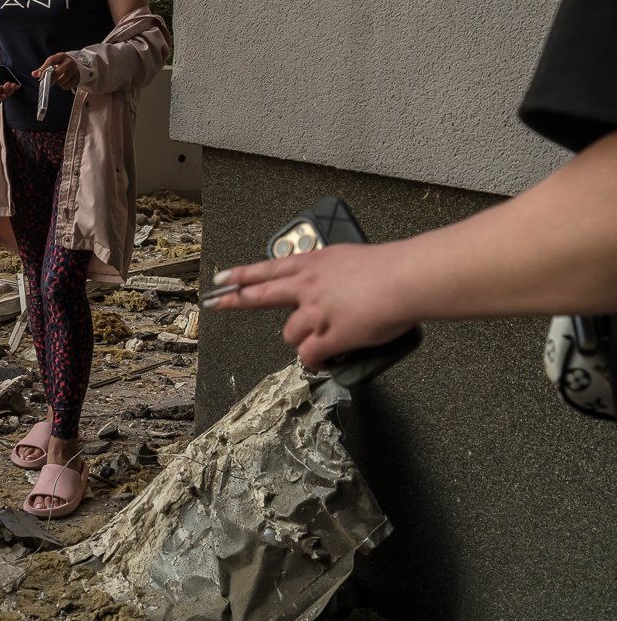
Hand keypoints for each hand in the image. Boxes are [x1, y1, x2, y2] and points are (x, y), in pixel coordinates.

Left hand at [33, 52, 78, 89]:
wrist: (78, 66)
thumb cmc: (62, 64)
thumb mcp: (54, 63)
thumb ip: (43, 69)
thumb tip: (34, 74)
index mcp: (61, 56)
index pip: (51, 60)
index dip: (44, 68)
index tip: (40, 75)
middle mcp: (69, 62)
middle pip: (57, 72)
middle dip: (50, 79)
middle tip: (46, 83)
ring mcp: (74, 70)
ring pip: (61, 81)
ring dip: (57, 83)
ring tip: (58, 79)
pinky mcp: (77, 78)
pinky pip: (66, 86)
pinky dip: (63, 86)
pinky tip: (64, 82)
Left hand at [203, 243, 416, 369]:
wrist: (406, 279)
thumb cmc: (391, 267)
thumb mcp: (351, 259)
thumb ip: (335, 273)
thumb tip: (335, 284)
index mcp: (313, 264)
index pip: (269, 268)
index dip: (243, 275)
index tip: (221, 278)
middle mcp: (307, 287)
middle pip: (261, 295)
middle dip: (235, 301)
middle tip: (214, 304)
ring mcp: (315, 312)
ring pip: (290, 333)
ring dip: (302, 340)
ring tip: (319, 342)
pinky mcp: (329, 335)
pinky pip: (310, 355)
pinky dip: (315, 361)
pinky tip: (323, 361)